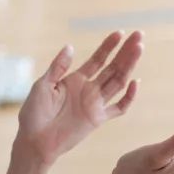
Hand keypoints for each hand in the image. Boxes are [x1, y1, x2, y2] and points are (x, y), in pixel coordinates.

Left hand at [16, 31, 142, 163]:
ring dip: (129, 66)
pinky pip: (118, 108)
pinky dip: (129, 97)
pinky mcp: (98, 119)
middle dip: (125, 52)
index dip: (108, 47)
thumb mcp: (42, 85)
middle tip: (139, 35)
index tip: (120, 33)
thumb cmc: (33, 114)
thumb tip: (70, 46)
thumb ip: (57, 68)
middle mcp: (88, 90)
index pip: (97, 60)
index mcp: (74, 80)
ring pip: (118, 82)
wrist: (34, 141)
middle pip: (112, 67)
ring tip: (140, 49)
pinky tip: (135, 82)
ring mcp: (95, 104)